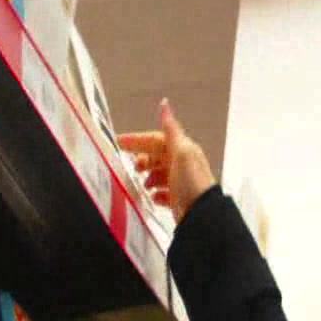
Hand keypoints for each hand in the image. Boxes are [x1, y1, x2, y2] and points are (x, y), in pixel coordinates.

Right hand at [117, 99, 215, 223]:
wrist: (202, 215)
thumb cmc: (192, 183)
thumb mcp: (181, 152)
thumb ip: (171, 129)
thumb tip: (165, 105)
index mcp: (182, 149)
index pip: (155, 139)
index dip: (137, 140)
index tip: (119, 142)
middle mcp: (182, 164)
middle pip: (156, 156)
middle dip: (142, 159)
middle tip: (133, 166)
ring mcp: (180, 182)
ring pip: (158, 174)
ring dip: (148, 177)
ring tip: (143, 183)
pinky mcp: (178, 200)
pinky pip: (162, 194)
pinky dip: (155, 194)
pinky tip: (152, 197)